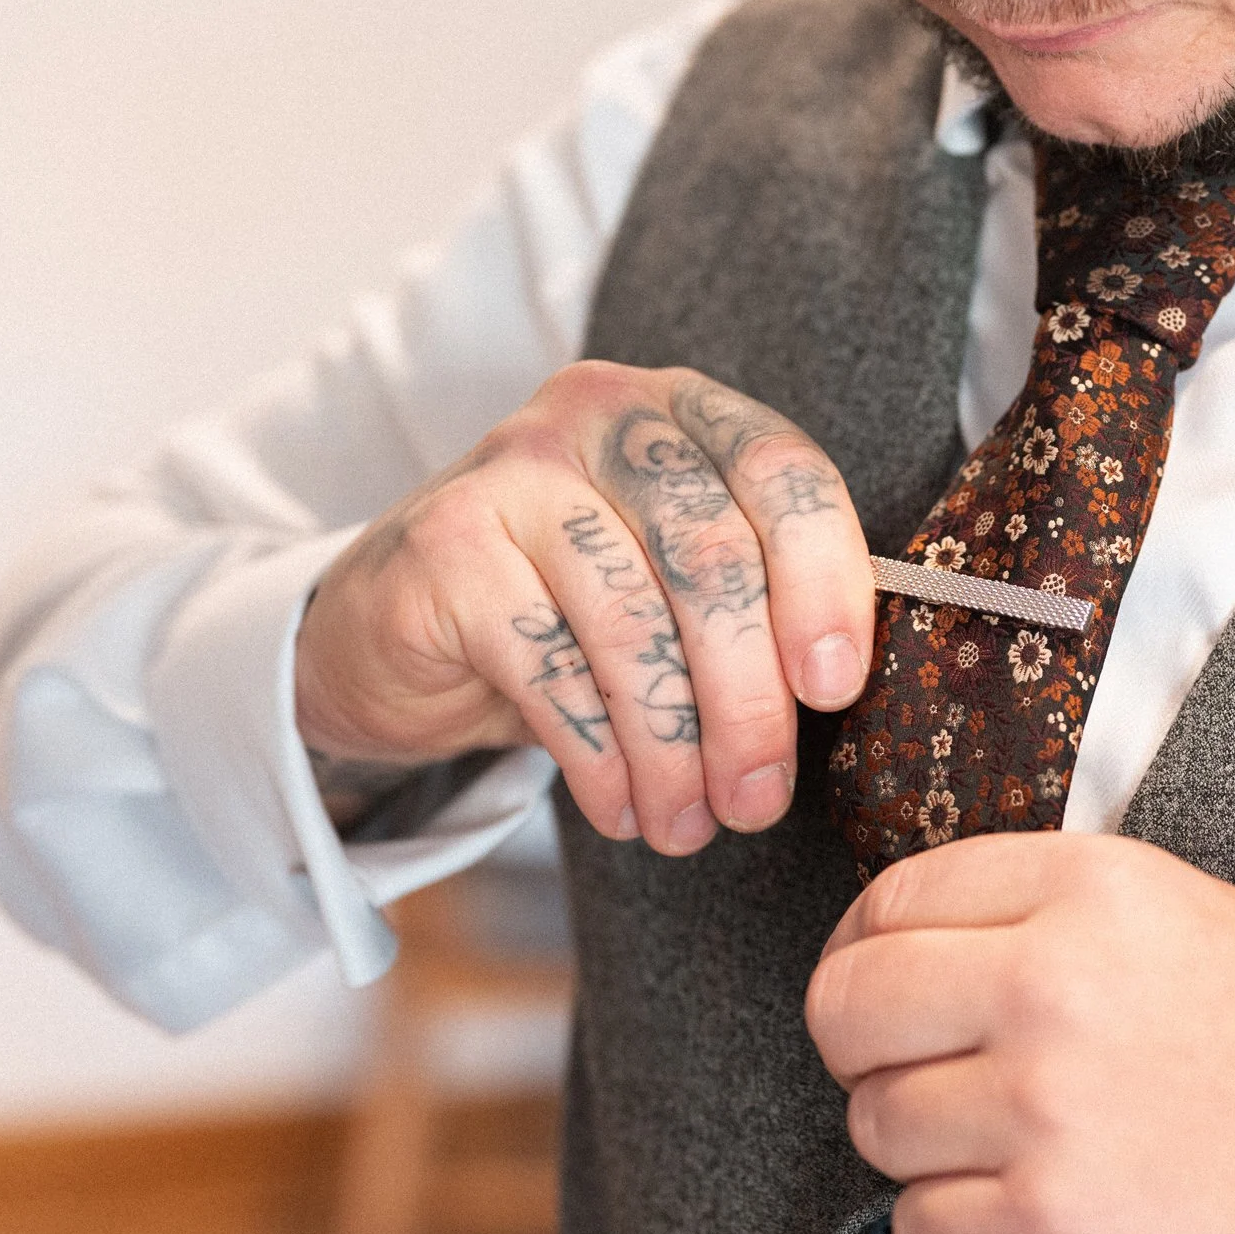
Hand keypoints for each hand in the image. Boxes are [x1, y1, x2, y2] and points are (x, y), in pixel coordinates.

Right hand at [294, 362, 873, 854]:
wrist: (396, 625)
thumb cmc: (566, 606)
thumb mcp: (671, 583)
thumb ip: (757, 603)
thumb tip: (838, 698)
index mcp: (684, 408)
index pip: (784, 472)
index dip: (824, 584)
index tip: (834, 690)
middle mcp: (601, 415)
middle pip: (712, 558)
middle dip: (748, 702)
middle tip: (756, 801)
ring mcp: (512, 471)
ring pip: (632, 623)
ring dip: (672, 749)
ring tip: (688, 824)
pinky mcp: (446, 546)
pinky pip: (550, 668)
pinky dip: (599, 758)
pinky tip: (621, 807)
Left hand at [804, 832, 1234, 1233]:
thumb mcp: (1185, 919)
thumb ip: (1047, 909)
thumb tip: (912, 930)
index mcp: (1090, 891)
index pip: (893, 899)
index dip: (864, 950)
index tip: (876, 983)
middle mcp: (1053, 986)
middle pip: (845, 1005)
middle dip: (862, 1048)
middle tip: (912, 1071)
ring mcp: (1044, 1112)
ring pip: (874, 1123)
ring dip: (925, 1149)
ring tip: (1015, 1149)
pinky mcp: (1044, 1229)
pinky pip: (917, 1228)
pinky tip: (1035, 1213)